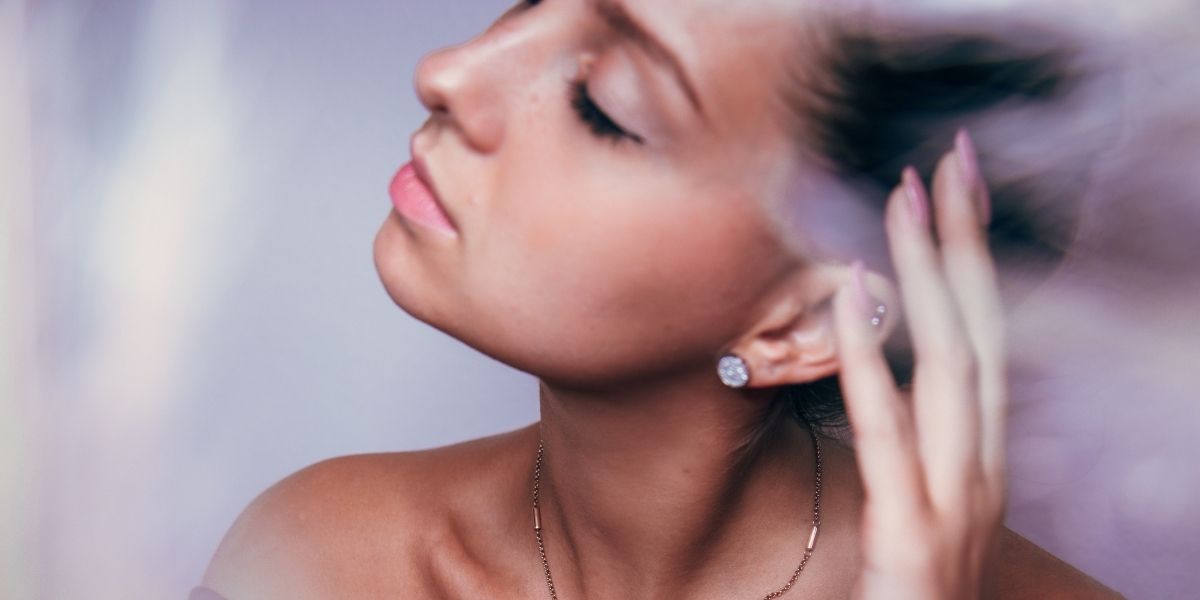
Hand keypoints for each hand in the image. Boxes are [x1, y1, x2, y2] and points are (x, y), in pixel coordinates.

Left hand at [833, 130, 1005, 599]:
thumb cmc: (914, 588)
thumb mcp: (923, 502)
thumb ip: (913, 440)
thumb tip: (883, 368)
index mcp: (983, 454)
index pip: (989, 337)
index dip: (976, 262)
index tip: (957, 191)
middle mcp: (983, 466)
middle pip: (982, 330)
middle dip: (966, 241)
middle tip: (948, 161)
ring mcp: (955, 498)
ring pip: (950, 363)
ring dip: (926, 273)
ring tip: (901, 197)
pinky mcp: (912, 532)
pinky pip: (888, 430)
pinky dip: (868, 355)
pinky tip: (849, 292)